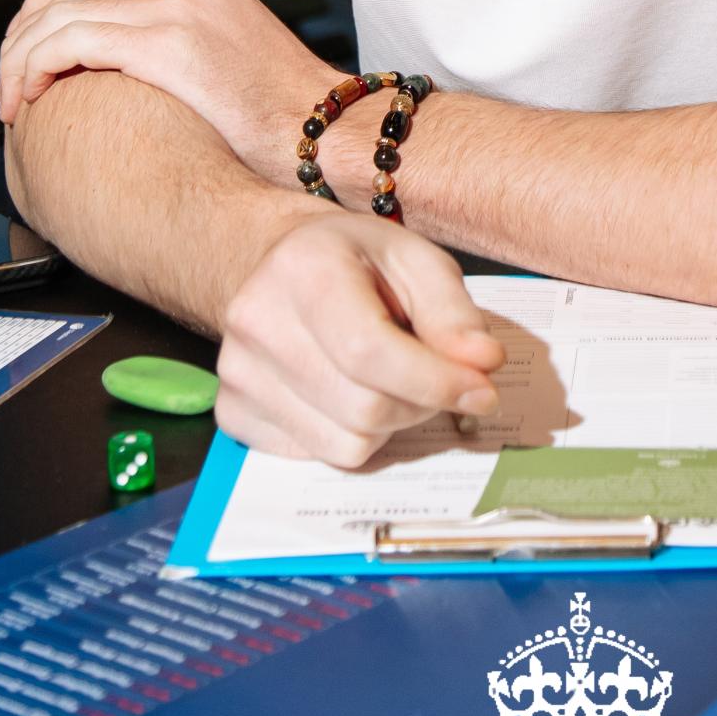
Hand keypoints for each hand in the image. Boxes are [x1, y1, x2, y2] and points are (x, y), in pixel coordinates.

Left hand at [0, 0, 327, 181]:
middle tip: (6, 84)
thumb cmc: (283, 119)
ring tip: (9, 102)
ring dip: (18, 60)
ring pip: (58, 16)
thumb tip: (131, 72)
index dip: (44, 14)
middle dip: (20, 37)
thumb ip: (181, 46)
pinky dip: (33, 69)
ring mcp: (176, 5)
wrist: (333, 134)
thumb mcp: (227, 60)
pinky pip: (70, 42)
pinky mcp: (168, 42)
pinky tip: (27, 100)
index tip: (24, 57)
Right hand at [217, 215, 505, 466]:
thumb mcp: (414, 259)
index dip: (435, 381)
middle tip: (435, 376)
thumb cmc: (354, 260)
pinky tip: (346, 390)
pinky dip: (350, 434)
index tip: (482, 390)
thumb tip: (483, 365)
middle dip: (420, 403)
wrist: (274, 264)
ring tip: (384, 377)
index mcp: (303, 269)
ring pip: (347, 444)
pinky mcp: (233, 413)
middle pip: (364, 408)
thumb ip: (452, 311)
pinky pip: (318, 456)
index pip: (370, 352)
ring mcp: (236, 373)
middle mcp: (257, 321)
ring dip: (389, 423)